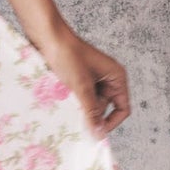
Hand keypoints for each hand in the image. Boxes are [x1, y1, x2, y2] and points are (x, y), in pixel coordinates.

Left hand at [31, 24, 130, 139]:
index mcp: (116, 77)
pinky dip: (72, 102)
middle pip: (104, 108)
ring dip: (79, 107)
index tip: (94, 132)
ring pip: (90, 104)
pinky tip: (62, 100)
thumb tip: (98, 134)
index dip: (111, 122)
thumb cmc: (68, 54)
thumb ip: (91, 111)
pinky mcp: (79, 79)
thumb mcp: (81, 86)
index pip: (122, 108)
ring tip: (66, 103)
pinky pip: (80, 98)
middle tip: (74, 117)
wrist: (47, 36)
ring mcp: (93, 79)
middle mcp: (108, 79)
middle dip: (90, 114)